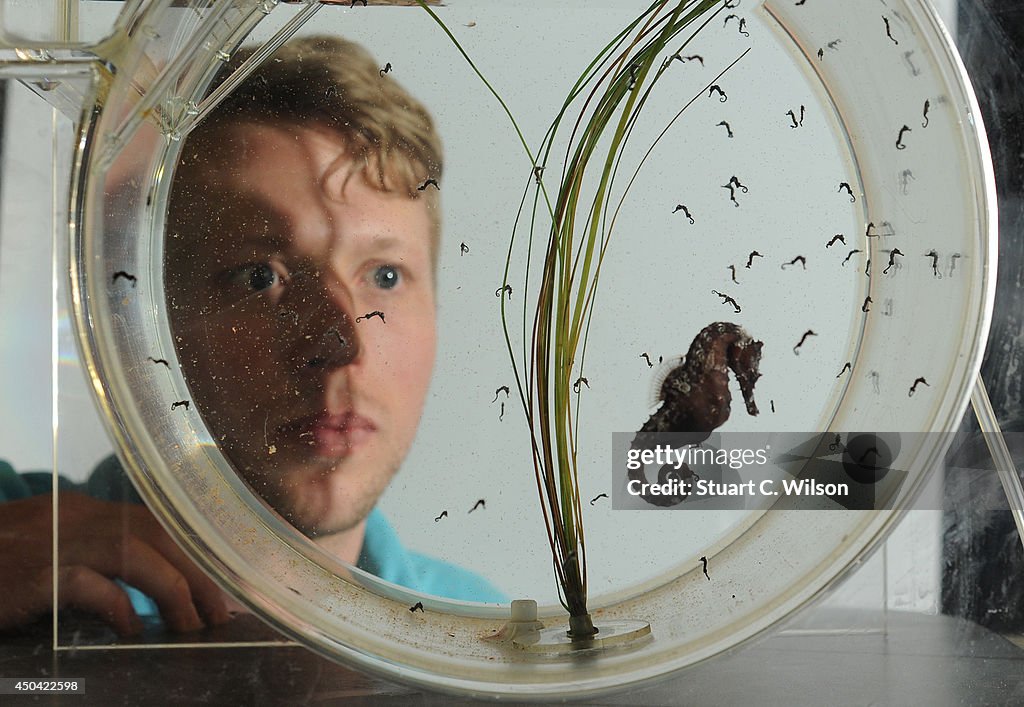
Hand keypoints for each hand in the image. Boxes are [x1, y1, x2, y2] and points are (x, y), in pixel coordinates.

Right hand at [0, 492, 229, 635]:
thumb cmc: (2, 569)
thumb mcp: (56, 555)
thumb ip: (101, 563)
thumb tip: (154, 593)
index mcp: (86, 512)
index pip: (159, 521)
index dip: (196, 553)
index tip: (222, 586)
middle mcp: (77, 518)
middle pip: (159, 533)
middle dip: (199, 573)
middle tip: (220, 613)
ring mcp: (55, 542)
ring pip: (135, 553)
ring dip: (174, 590)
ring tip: (190, 626)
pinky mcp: (34, 574)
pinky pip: (89, 584)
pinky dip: (118, 607)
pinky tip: (132, 632)